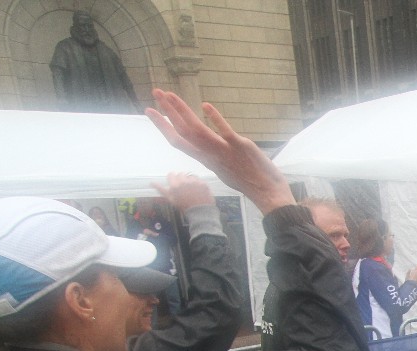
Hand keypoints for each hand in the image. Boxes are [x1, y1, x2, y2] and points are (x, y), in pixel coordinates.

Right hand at [145, 89, 293, 213]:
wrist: (266, 192)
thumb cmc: (246, 181)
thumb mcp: (222, 170)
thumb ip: (211, 156)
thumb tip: (203, 147)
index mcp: (204, 159)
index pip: (177, 141)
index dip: (162, 126)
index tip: (150, 111)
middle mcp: (210, 154)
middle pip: (183, 131)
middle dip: (166, 111)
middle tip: (155, 92)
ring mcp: (223, 149)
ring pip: (197, 129)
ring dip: (181, 110)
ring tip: (169, 94)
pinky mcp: (239, 145)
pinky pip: (224, 130)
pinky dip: (215, 118)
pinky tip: (205, 105)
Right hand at [153, 171, 214, 212]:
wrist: (199, 211)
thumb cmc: (183, 206)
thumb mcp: (170, 199)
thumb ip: (161, 189)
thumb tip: (151, 182)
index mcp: (175, 185)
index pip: (171, 174)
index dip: (172, 179)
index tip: (175, 183)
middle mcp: (184, 181)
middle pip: (180, 174)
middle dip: (181, 179)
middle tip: (183, 187)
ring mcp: (194, 181)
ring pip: (190, 176)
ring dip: (189, 180)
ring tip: (191, 189)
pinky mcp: (203, 183)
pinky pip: (198, 179)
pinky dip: (198, 182)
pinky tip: (197, 189)